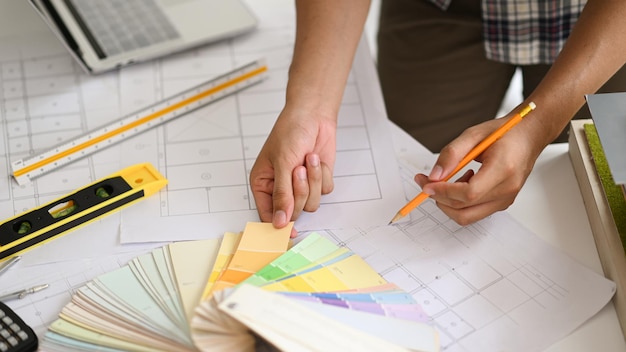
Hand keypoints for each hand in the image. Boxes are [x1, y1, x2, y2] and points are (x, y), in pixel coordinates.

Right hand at [250, 105, 335, 230]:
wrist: (313, 115)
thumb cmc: (290, 132)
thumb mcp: (282, 164)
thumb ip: (282, 195)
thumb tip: (280, 222)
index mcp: (263, 184)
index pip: (268, 214)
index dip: (279, 224)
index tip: (290, 233)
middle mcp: (281, 188)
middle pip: (294, 211)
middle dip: (299, 190)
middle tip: (298, 170)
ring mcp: (300, 185)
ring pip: (311, 203)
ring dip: (313, 181)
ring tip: (307, 160)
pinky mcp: (317, 180)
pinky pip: (324, 191)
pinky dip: (322, 175)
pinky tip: (315, 159)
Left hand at [414, 116, 542, 224]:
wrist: (527, 137)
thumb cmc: (504, 133)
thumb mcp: (473, 134)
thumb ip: (451, 154)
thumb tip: (433, 176)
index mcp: (504, 169)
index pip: (469, 193)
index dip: (443, 191)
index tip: (426, 183)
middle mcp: (507, 189)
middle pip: (465, 209)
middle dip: (439, 198)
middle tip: (426, 182)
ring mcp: (506, 199)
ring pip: (467, 215)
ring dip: (449, 201)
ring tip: (451, 178)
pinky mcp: (502, 203)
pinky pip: (474, 212)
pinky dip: (460, 202)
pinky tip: (463, 181)